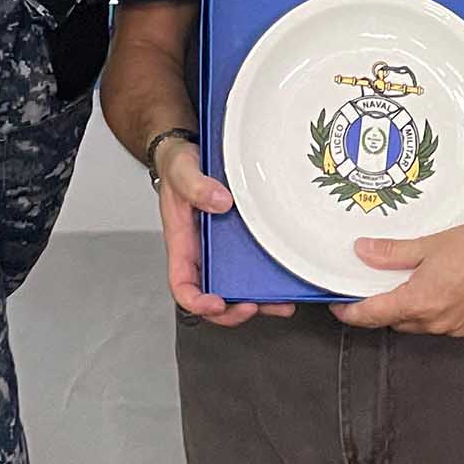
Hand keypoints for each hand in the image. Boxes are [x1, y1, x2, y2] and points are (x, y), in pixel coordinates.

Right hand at [154, 138, 295, 326]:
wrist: (189, 152)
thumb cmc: (177, 167)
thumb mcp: (182, 171)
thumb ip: (196, 186)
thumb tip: (220, 202)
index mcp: (182, 244)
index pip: (182, 286)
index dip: (197, 302)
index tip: (216, 303)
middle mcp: (202, 253)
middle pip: (213, 296)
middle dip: (233, 311)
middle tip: (253, 307)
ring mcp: (221, 250)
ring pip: (237, 287)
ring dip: (258, 301)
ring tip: (281, 303)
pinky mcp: (240, 241)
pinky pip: (252, 266)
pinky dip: (268, 279)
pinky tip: (285, 280)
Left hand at [329, 206, 463, 335]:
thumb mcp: (430, 243)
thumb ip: (392, 253)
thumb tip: (364, 252)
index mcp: (421, 301)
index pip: (373, 315)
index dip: (351, 312)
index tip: (340, 306)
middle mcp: (439, 321)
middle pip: (397, 321)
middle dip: (384, 306)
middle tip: (379, 285)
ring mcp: (459, 327)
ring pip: (422, 324)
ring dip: (413, 309)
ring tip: (418, 282)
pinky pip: (447, 324)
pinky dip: (439, 311)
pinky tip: (447, 289)